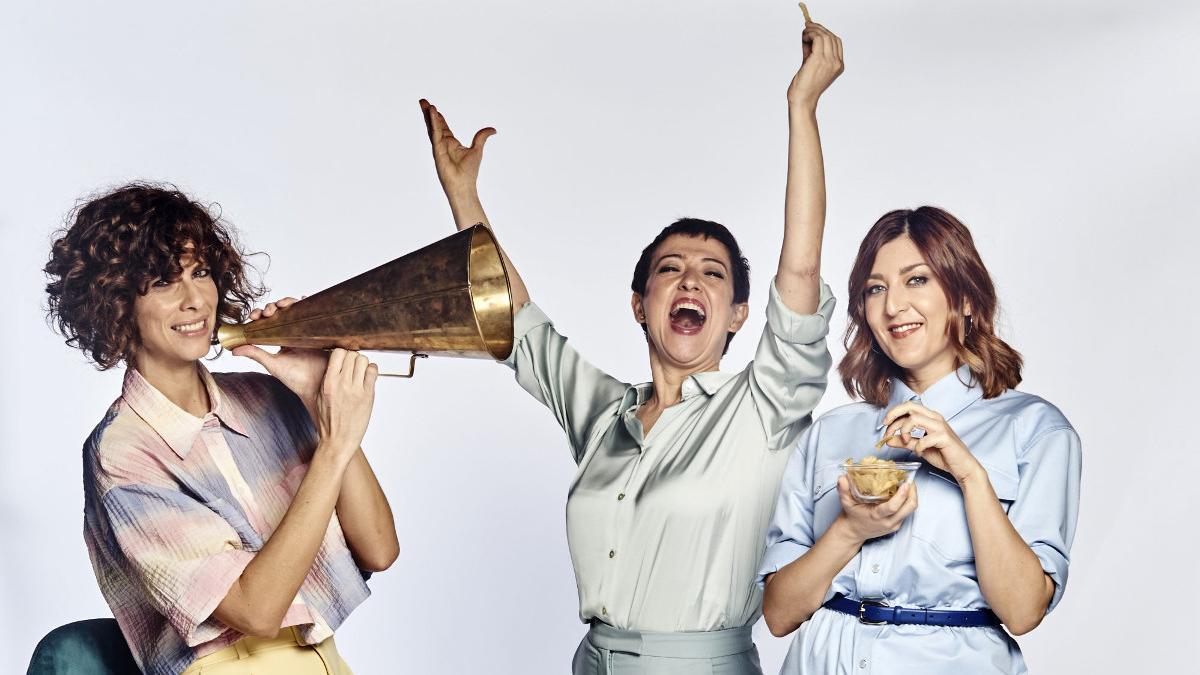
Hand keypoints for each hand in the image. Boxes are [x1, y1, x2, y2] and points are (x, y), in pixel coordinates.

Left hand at [231, 297, 326, 414]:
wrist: (317, 385)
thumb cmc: (296, 378)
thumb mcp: (273, 364)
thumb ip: (255, 354)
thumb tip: (234, 350)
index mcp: (280, 338)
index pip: (267, 321)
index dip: (259, 315)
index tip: (253, 316)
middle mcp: (292, 331)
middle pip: (280, 312)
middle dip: (271, 307)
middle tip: (266, 313)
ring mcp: (305, 329)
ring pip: (294, 309)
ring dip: (286, 302)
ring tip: (280, 306)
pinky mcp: (318, 329)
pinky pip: (313, 312)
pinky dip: (307, 303)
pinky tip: (302, 299)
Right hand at [315, 349, 377, 461]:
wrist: (338, 440)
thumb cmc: (328, 420)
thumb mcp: (320, 396)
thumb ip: (328, 378)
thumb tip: (336, 360)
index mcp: (328, 383)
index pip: (338, 353)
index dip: (342, 353)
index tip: (343, 359)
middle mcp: (342, 384)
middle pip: (352, 354)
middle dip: (353, 358)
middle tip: (352, 367)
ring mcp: (356, 389)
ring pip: (364, 360)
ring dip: (362, 364)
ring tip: (359, 373)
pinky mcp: (368, 395)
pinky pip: (373, 371)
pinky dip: (371, 371)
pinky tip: (367, 378)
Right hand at [419, 98, 494, 198]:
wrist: (464, 185)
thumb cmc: (469, 172)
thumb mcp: (477, 149)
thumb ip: (482, 137)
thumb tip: (493, 129)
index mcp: (451, 143)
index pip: (443, 127)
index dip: (438, 117)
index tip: (433, 107)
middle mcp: (443, 144)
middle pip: (435, 125)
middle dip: (429, 113)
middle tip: (423, 101)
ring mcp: (439, 147)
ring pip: (433, 128)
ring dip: (429, 116)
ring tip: (425, 104)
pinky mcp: (438, 150)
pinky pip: (435, 134)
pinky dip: (434, 123)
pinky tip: (432, 113)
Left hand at [788, 21, 843, 107]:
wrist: (802, 100)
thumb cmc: (805, 86)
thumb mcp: (812, 65)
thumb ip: (812, 50)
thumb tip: (808, 33)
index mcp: (839, 66)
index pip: (837, 42)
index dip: (826, 33)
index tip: (814, 29)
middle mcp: (837, 63)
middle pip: (832, 37)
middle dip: (819, 29)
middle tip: (807, 27)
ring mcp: (829, 61)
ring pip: (824, 36)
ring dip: (813, 30)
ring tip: (804, 33)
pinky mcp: (819, 60)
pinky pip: (817, 38)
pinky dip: (810, 34)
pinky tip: (804, 37)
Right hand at [834, 477, 917, 543]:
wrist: (854, 532)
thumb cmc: (852, 515)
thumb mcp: (846, 502)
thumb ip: (843, 490)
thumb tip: (842, 477)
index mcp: (877, 516)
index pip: (893, 507)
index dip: (902, 495)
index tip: (905, 483)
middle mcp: (888, 522)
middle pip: (909, 508)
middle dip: (913, 493)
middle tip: (909, 480)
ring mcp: (894, 524)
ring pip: (910, 510)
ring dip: (912, 496)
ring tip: (908, 484)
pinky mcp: (897, 525)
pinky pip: (907, 512)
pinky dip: (907, 501)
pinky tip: (903, 493)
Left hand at [881, 401, 984, 484]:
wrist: (962, 467)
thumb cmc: (943, 455)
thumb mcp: (919, 447)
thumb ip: (904, 442)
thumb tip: (888, 440)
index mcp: (929, 417)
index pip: (907, 408)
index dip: (892, 415)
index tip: (884, 427)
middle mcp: (934, 418)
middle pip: (909, 406)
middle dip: (893, 415)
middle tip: (886, 429)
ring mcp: (940, 426)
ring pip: (914, 418)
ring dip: (904, 430)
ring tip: (905, 442)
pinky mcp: (944, 437)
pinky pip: (924, 438)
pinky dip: (918, 446)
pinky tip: (919, 452)